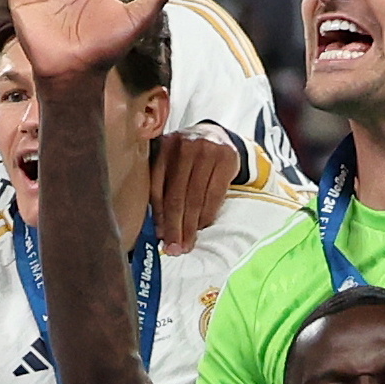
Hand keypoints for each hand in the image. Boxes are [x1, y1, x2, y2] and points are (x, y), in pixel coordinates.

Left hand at [147, 128, 243, 252]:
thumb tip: (159, 229)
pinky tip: (202, 226)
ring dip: (191, 225)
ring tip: (187, 243)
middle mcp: (183, 148)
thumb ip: (161, 186)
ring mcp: (206, 151)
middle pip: (177, 195)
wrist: (214, 134)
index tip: (160, 238)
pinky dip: (208, 214)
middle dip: (175, 226)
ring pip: (196, 197)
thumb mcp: (168, 163)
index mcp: (161, 148)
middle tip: (174, 249)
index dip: (159, 216)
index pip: (157, 188)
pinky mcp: (227, 158)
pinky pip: (216, 194)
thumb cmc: (185, 157)